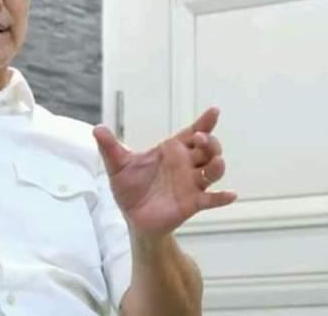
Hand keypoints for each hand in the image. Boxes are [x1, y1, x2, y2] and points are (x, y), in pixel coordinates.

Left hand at [93, 107, 236, 236]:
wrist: (133, 217)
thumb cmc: (130, 188)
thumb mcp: (117, 166)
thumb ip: (109, 147)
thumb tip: (97, 128)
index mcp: (171, 151)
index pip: (191, 133)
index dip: (204, 122)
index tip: (214, 111)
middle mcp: (185, 165)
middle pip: (208, 149)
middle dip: (210, 142)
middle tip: (201, 138)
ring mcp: (191, 184)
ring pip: (212, 171)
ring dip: (217, 166)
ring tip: (217, 162)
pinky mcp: (192, 203)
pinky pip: (211, 199)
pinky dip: (222, 197)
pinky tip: (230, 194)